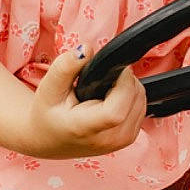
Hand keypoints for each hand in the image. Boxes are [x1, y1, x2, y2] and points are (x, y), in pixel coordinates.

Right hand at [23, 47, 147, 159]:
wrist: (49, 139)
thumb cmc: (48, 114)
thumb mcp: (49, 87)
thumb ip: (65, 67)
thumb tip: (86, 48)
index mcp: (86, 129)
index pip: (118, 108)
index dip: (122, 81)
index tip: (110, 70)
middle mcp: (109, 139)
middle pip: (135, 98)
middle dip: (123, 79)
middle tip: (100, 79)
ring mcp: (122, 141)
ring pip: (141, 100)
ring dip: (127, 87)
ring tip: (102, 90)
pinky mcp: (130, 138)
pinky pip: (141, 108)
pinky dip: (130, 97)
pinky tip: (109, 99)